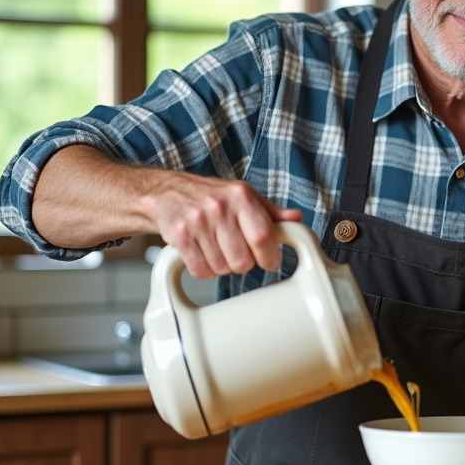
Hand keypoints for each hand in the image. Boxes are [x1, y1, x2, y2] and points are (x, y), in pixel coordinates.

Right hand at [144, 172, 302, 278]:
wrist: (167, 194)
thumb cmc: (212, 197)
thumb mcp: (244, 197)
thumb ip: (271, 212)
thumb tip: (297, 219)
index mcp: (241, 196)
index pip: (263, 236)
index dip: (269, 256)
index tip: (269, 261)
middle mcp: (219, 207)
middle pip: (242, 259)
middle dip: (244, 264)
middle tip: (239, 254)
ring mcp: (197, 222)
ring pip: (222, 268)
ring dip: (223, 266)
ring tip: (218, 249)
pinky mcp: (179, 236)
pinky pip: (200, 271)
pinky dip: (204, 270)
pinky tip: (203, 254)